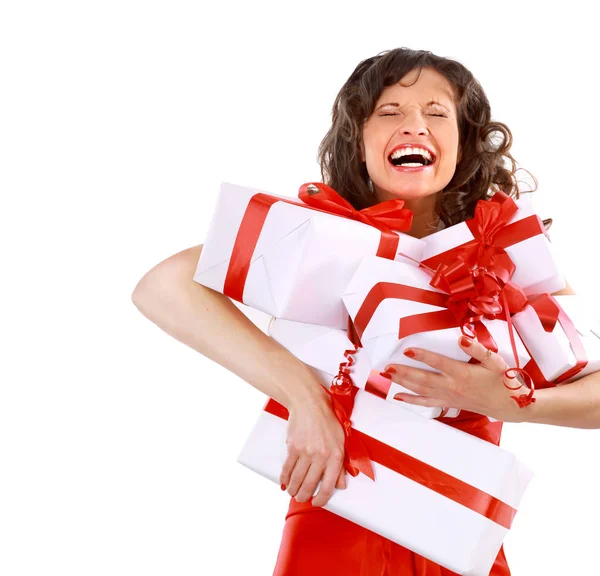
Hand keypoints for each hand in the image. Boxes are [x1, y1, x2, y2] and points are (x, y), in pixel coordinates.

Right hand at [279, 392, 346, 506]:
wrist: (310, 404)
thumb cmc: (327, 421)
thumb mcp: (340, 442)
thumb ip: (340, 465)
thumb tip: (340, 485)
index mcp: (336, 456)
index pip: (329, 486)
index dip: (322, 499)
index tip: (317, 503)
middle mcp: (321, 456)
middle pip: (310, 485)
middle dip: (304, 497)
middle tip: (302, 499)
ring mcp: (306, 452)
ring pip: (297, 479)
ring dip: (294, 490)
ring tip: (293, 492)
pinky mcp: (293, 447)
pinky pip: (287, 469)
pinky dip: (285, 478)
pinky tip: (285, 483)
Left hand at [384, 336, 529, 422]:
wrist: (510, 405)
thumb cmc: (503, 381)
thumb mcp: (495, 361)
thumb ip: (477, 350)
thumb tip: (462, 338)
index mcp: (463, 373)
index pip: (438, 363)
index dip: (422, 356)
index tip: (407, 350)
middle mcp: (452, 386)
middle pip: (423, 379)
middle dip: (404, 372)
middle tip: (387, 367)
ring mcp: (449, 396)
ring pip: (421, 390)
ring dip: (403, 383)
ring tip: (387, 376)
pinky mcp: (448, 403)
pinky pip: (426, 403)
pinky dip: (411, 400)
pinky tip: (398, 396)